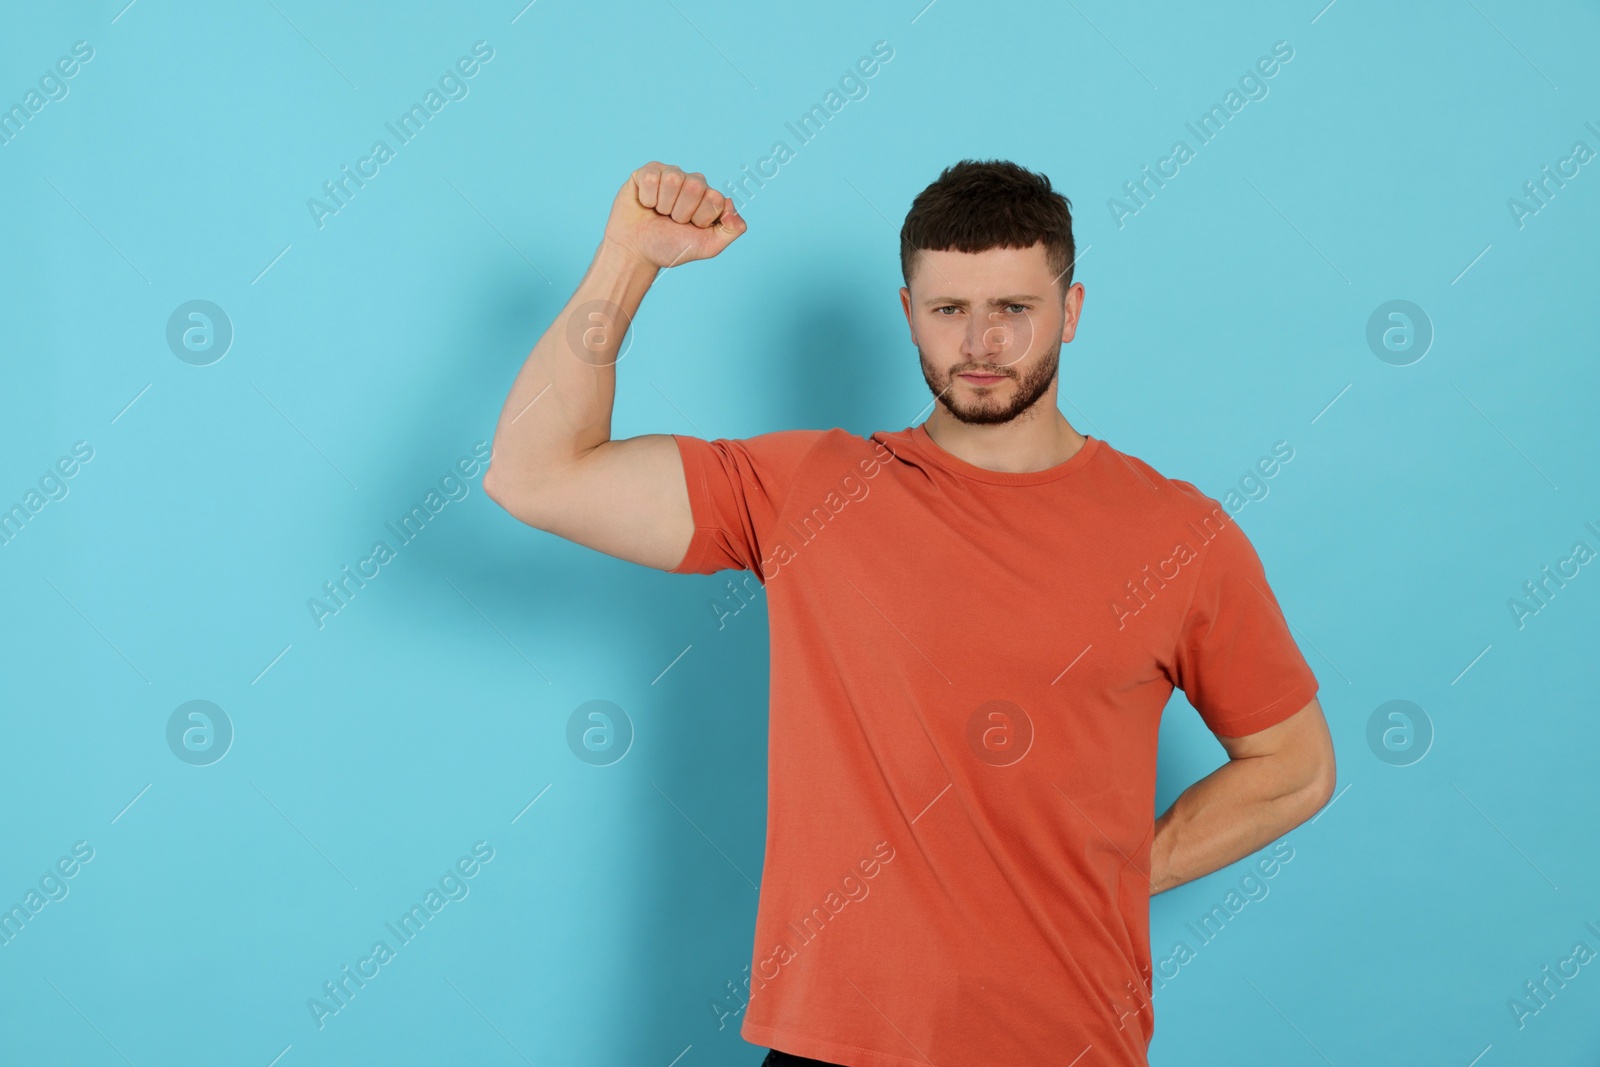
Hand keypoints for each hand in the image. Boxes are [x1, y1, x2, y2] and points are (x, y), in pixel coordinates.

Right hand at [602, 162, 745, 269]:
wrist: (637, 251)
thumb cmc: (670, 247)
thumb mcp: (708, 246)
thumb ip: (732, 229)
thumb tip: (731, 202)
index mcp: (709, 197)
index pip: (714, 198)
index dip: (700, 218)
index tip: (690, 228)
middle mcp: (692, 182)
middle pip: (694, 186)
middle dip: (680, 212)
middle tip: (672, 222)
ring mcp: (670, 175)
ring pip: (672, 179)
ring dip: (663, 205)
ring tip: (659, 213)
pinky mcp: (648, 172)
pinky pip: (651, 178)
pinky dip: (647, 198)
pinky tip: (646, 205)